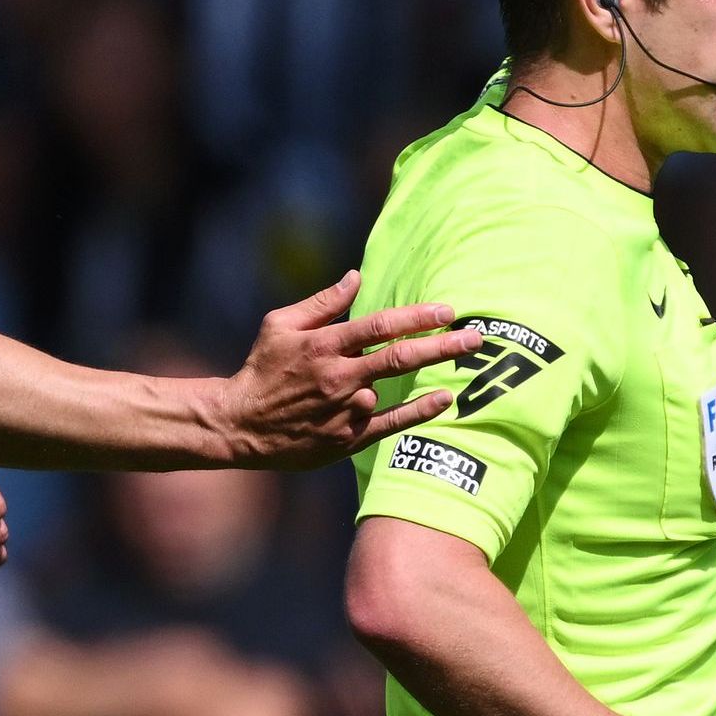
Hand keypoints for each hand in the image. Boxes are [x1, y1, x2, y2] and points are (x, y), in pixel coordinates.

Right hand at [218, 270, 480, 468]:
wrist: (239, 425)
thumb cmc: (260, 368)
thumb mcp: (280, 325)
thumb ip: (322, 303)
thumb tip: (356, 277)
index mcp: (323, 345)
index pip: (379, 326)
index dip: (416, 317)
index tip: (447, 310)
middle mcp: (337, 377)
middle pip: (399, 357)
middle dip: (441, 345)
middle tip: (476, 337)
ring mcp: (343, 410)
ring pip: (392, 389)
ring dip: (426, 374)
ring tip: (464, 360)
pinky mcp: (346, 438)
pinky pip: (391, 423)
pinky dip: (419, 412)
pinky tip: (444, 399)